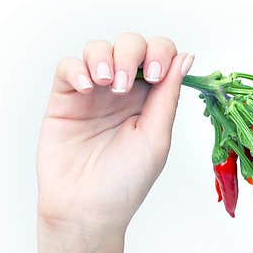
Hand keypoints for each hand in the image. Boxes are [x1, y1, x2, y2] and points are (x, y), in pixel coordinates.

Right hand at [36, 33, 193, 237]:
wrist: (87, 208)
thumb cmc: (126, 182)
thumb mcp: (157, 138)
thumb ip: (168, 96)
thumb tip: (186, 58)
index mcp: (152, 101)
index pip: (160, 56)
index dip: (160, 54)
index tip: (156, 75)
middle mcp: (124, 92)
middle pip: (130, 44)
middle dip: (131, 54)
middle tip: (125, 85)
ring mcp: (94, 94)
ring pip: (98, 49)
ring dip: (104, 58)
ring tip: (106, 85)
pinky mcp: (65, 99)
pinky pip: (68, 67)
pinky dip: (77, 69)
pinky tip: (87, 89)